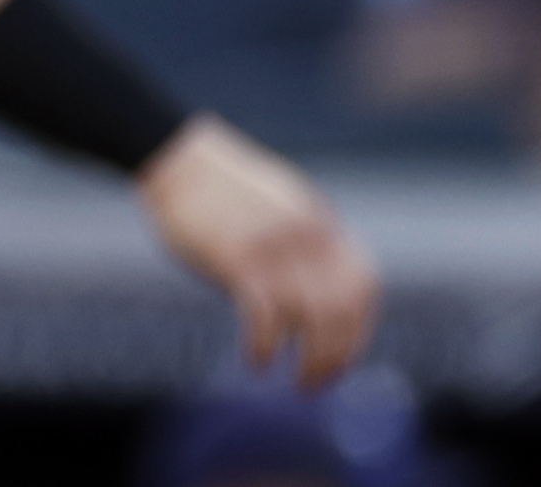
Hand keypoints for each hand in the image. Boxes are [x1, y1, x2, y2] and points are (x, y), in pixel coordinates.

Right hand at [135, 115, 377, 387]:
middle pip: (342, 310)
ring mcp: (274, 248)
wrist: (178, 158)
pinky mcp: (238, 259)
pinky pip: (265, 317)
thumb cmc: (223, 187)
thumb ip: (306, 242)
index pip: (362, 287)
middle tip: (317, 382)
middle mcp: (306, 237)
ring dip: (311, 361)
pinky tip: (255, 361)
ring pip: (312, 320)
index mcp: (321, 223)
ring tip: (296, 381)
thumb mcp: (283, 206)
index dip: (359, 329)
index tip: (343, 356)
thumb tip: (320, 291)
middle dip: (337, 356)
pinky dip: (264, 347)